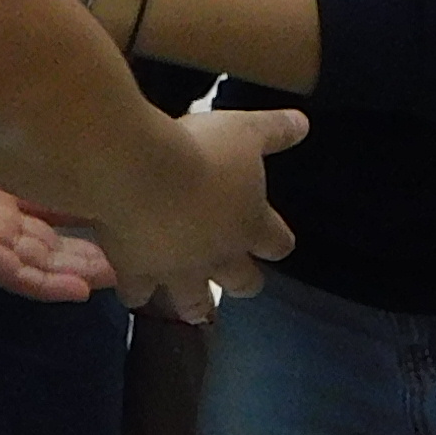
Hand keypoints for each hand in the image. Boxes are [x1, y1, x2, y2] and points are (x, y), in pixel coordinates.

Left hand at [0, 89, 116, 301]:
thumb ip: (28, 124)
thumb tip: (73, 106)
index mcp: (3, 191)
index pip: (57, 215)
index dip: (91, 220)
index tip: (130, 218)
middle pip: (55, 246)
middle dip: (96, 252)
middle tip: (140, 258)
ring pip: (42, 265)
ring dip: (79, 272)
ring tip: (119, 278)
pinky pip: (15, 275)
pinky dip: (47, 284)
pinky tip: (79, 289)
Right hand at [84, 102, 303, 319]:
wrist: (141, 173)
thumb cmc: (201, 151)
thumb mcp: (245, 130)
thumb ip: (275, 130)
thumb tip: (303, 124)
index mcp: (250, 224)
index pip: (278, 244)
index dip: (277, 242)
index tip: (276, 242)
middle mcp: (218, 256)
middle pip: (242, 282)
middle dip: (242, 282)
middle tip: (238, 283)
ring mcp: (177, 270)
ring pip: (191, 302)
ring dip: (194, 305)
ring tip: (193, 310)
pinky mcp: (137, 272)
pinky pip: (136, 293)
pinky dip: (135, 292)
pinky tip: (132, 289)